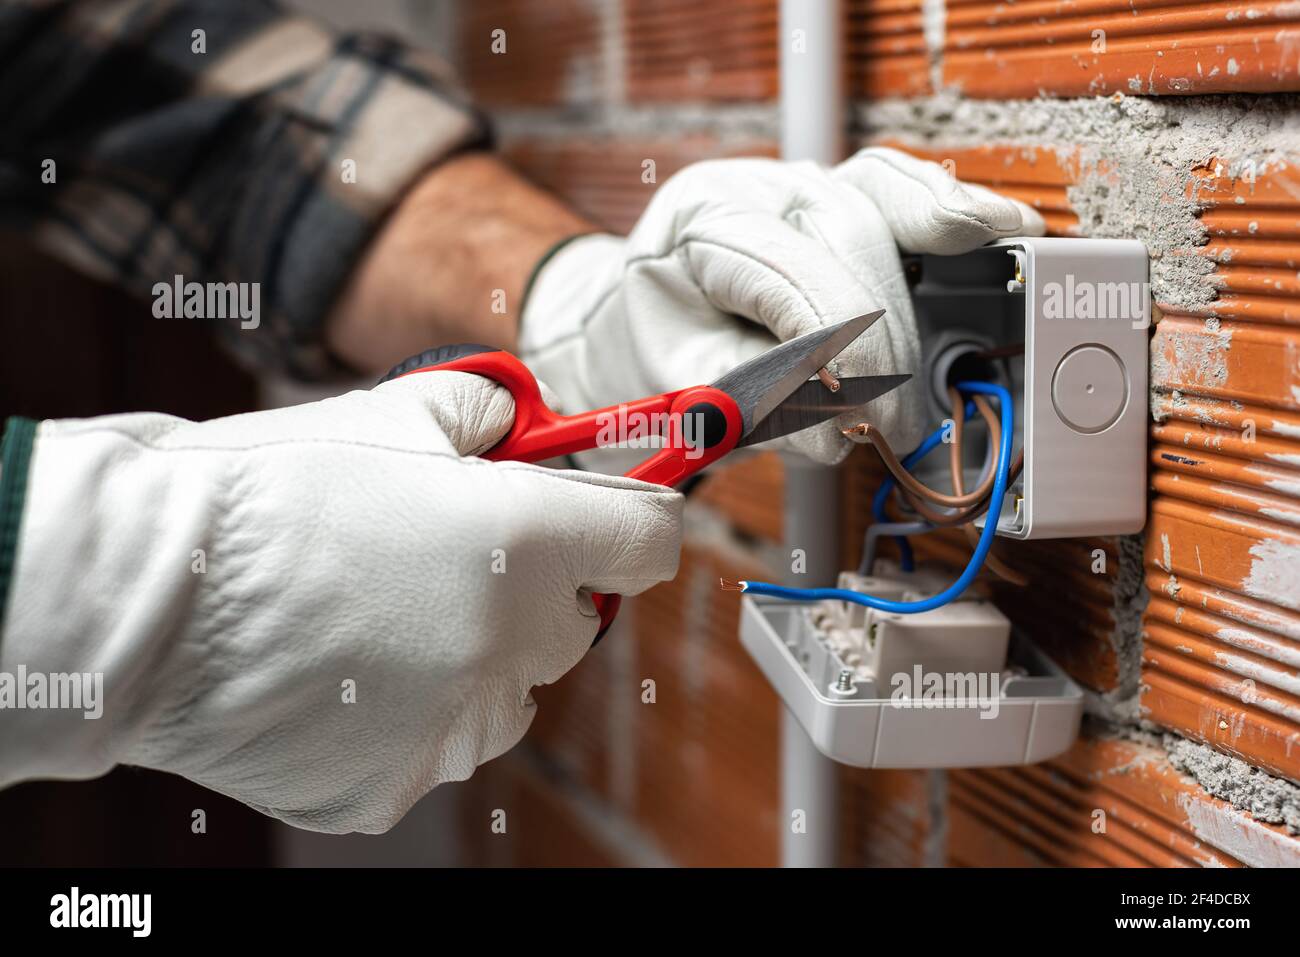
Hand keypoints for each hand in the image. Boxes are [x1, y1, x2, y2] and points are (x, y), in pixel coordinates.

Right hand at [0, 373, 680, 832]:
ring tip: (385, 617)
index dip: (633, 521)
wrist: (148, 593)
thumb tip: (521, 426)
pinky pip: (437, 741)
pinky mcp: (398, 781)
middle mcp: (510, 642)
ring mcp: (456, 723)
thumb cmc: (267, 491)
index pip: (649, 540)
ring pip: (510, 692)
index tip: (615, 515)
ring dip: (477, 657)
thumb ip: (489, 416)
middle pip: (576, 622)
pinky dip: (410, 710)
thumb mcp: (396, 412)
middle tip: (459, 556)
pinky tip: (344, 670)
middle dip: (537, 587)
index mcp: (527, 541)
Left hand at [519, 146, 1044, 465]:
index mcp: (697, 222)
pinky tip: (1001, 230)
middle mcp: (751, 185)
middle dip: (882, 336)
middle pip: (847, 234)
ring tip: (937, 370)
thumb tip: (839, 428)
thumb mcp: (676, 391)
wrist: (635, 319)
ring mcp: (798, 180)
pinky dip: (947, 212)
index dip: (834, 344)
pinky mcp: (836, 194)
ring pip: (883, 205)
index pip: (784, 270)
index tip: (862, 414)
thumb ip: (751, 406)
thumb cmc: (653, 352)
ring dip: (921, 293)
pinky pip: (899, 189)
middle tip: (897, 424)